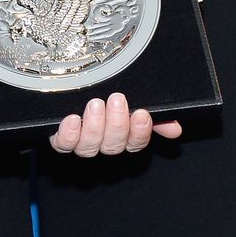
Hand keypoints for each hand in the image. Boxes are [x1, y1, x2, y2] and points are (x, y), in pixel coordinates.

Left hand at [48, 92, 181, 155]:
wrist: (70, 89)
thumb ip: (156, 114)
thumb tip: (175, 127)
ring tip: (95, 105)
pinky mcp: (61, 137)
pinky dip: (69, 134)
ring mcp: (81, 142)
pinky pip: (64, 144)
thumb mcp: (134, 99)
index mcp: (123, 135)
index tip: (142, 114)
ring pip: (90, 147)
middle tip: (116, 100)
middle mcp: (103, 142)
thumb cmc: (107, 96)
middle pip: (114, 146)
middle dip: (117, 124)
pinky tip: (72, 119)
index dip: (140, 132)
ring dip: (95, 127)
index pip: (136, 142)